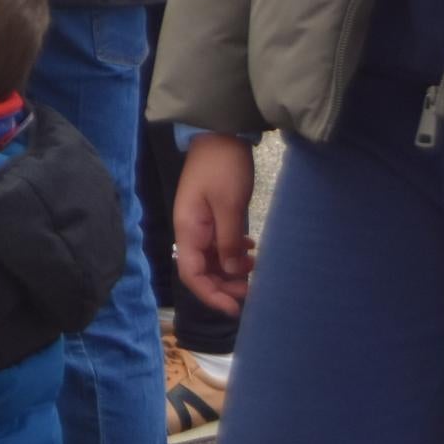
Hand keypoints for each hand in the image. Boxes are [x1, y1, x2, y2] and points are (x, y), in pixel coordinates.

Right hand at [175, 133, 259, 315]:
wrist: (220, 135)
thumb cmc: (223, 168)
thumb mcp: (229, 206)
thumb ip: (228, 241)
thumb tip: (230, 272)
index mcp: (188, 229)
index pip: (192, 274)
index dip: (211, 294)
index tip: (234, 308)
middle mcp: (191, 230)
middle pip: (201, 270)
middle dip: (223, 285)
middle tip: (251, 292)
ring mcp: (201, 223)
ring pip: (212, 258)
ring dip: (231, 269)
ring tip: (255, 269)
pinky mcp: (212, 215)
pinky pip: (219, 243)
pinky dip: (233, 252)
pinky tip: (250, 249)